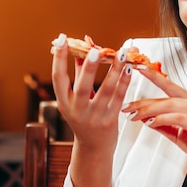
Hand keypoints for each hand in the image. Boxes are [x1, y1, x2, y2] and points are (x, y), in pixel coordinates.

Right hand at [51, 34, 132, 152]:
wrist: (93, 148)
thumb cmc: (84, 117)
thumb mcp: (76, 98)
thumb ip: (80, 73)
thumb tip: (84, 47)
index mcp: (63, 102)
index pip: (58, 77)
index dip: (58, 58)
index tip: (61, 39)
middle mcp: (76, 110)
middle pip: (82, 87)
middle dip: (88, 68)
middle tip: (94, 51)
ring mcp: (94, 117)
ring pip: (106, 91)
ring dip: (114, 70)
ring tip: (121, 53)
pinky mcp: (110, 121)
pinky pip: (119, 98)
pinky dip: (124, 82)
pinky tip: (129, 69)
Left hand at [123, 67, 186, 176]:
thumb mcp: (179, 135)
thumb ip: (164, 126)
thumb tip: (146, 119)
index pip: (168, 86)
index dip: (154, 77)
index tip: (139, 69)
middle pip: (164, 97)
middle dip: (143, 102)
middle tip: (127, 107)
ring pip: (169, 105)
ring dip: (149, 110)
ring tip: (134, 116)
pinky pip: (177, 118)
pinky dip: (162, 119)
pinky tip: (151, 122)